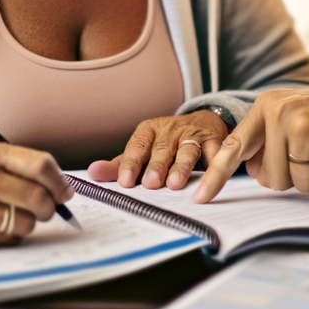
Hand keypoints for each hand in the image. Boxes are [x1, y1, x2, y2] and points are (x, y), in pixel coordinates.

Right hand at [0, 142, 72, 249]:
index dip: (59, 182)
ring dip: (28, 222)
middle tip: (45, 209)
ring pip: (25, 223)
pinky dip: (11, 235)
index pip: (41, 165)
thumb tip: (65, 192)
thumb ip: (24, 168)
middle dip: (48, 207)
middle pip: (37, 197)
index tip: (63, 193)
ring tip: (14, 215)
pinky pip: (8, 239)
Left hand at [90, 111, 230, 189]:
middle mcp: (171, 130)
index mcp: (149, 130)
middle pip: (162, 148)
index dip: (131, 163)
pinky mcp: (215, 141)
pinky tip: (209, 179)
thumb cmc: (166, 143)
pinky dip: (213, 166)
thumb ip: (120, 165)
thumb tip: (92, 173)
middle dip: (156, 166)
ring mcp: (194, 134)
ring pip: (188, 149)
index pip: (137, 145)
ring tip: (175, 184)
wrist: (202, 123)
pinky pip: (215, 153)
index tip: (125, 182)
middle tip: (150, 183)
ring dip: (181, 166)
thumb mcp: (142, 150)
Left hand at [193, 79, 308, 201]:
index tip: (199, 198)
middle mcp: (280, 113)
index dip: (215, 176)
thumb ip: (272, 140)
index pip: (234, 147)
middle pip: (271, 178)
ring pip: (297, 183)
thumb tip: (254, 173)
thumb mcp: (299, 115)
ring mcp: (303, 126)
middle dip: (296, 174)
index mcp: (268, 106)